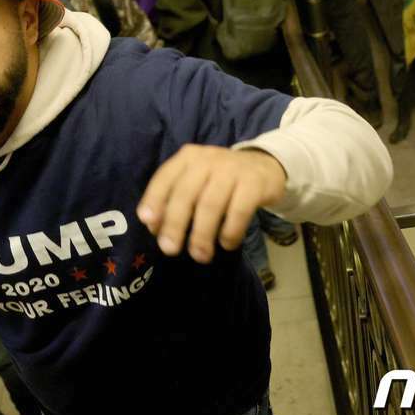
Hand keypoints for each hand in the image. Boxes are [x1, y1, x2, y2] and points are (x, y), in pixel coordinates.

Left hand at [137, 145, 287, 260]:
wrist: (266, 166)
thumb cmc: (222, 180)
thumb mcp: (197, 181)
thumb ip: (175, 198)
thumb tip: (155, 227)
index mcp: (188, 157)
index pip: (165, 177)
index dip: (154, 200)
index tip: (148, 223)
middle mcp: (207, 159)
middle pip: (186, 193)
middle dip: (175, 223)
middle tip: (169, 249)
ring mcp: (232, 169)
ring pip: (210, 204)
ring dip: (202, 234)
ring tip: (200, 256)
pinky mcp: (255, 183)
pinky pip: (239, 211)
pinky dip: (230, 231)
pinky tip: (227, 244)